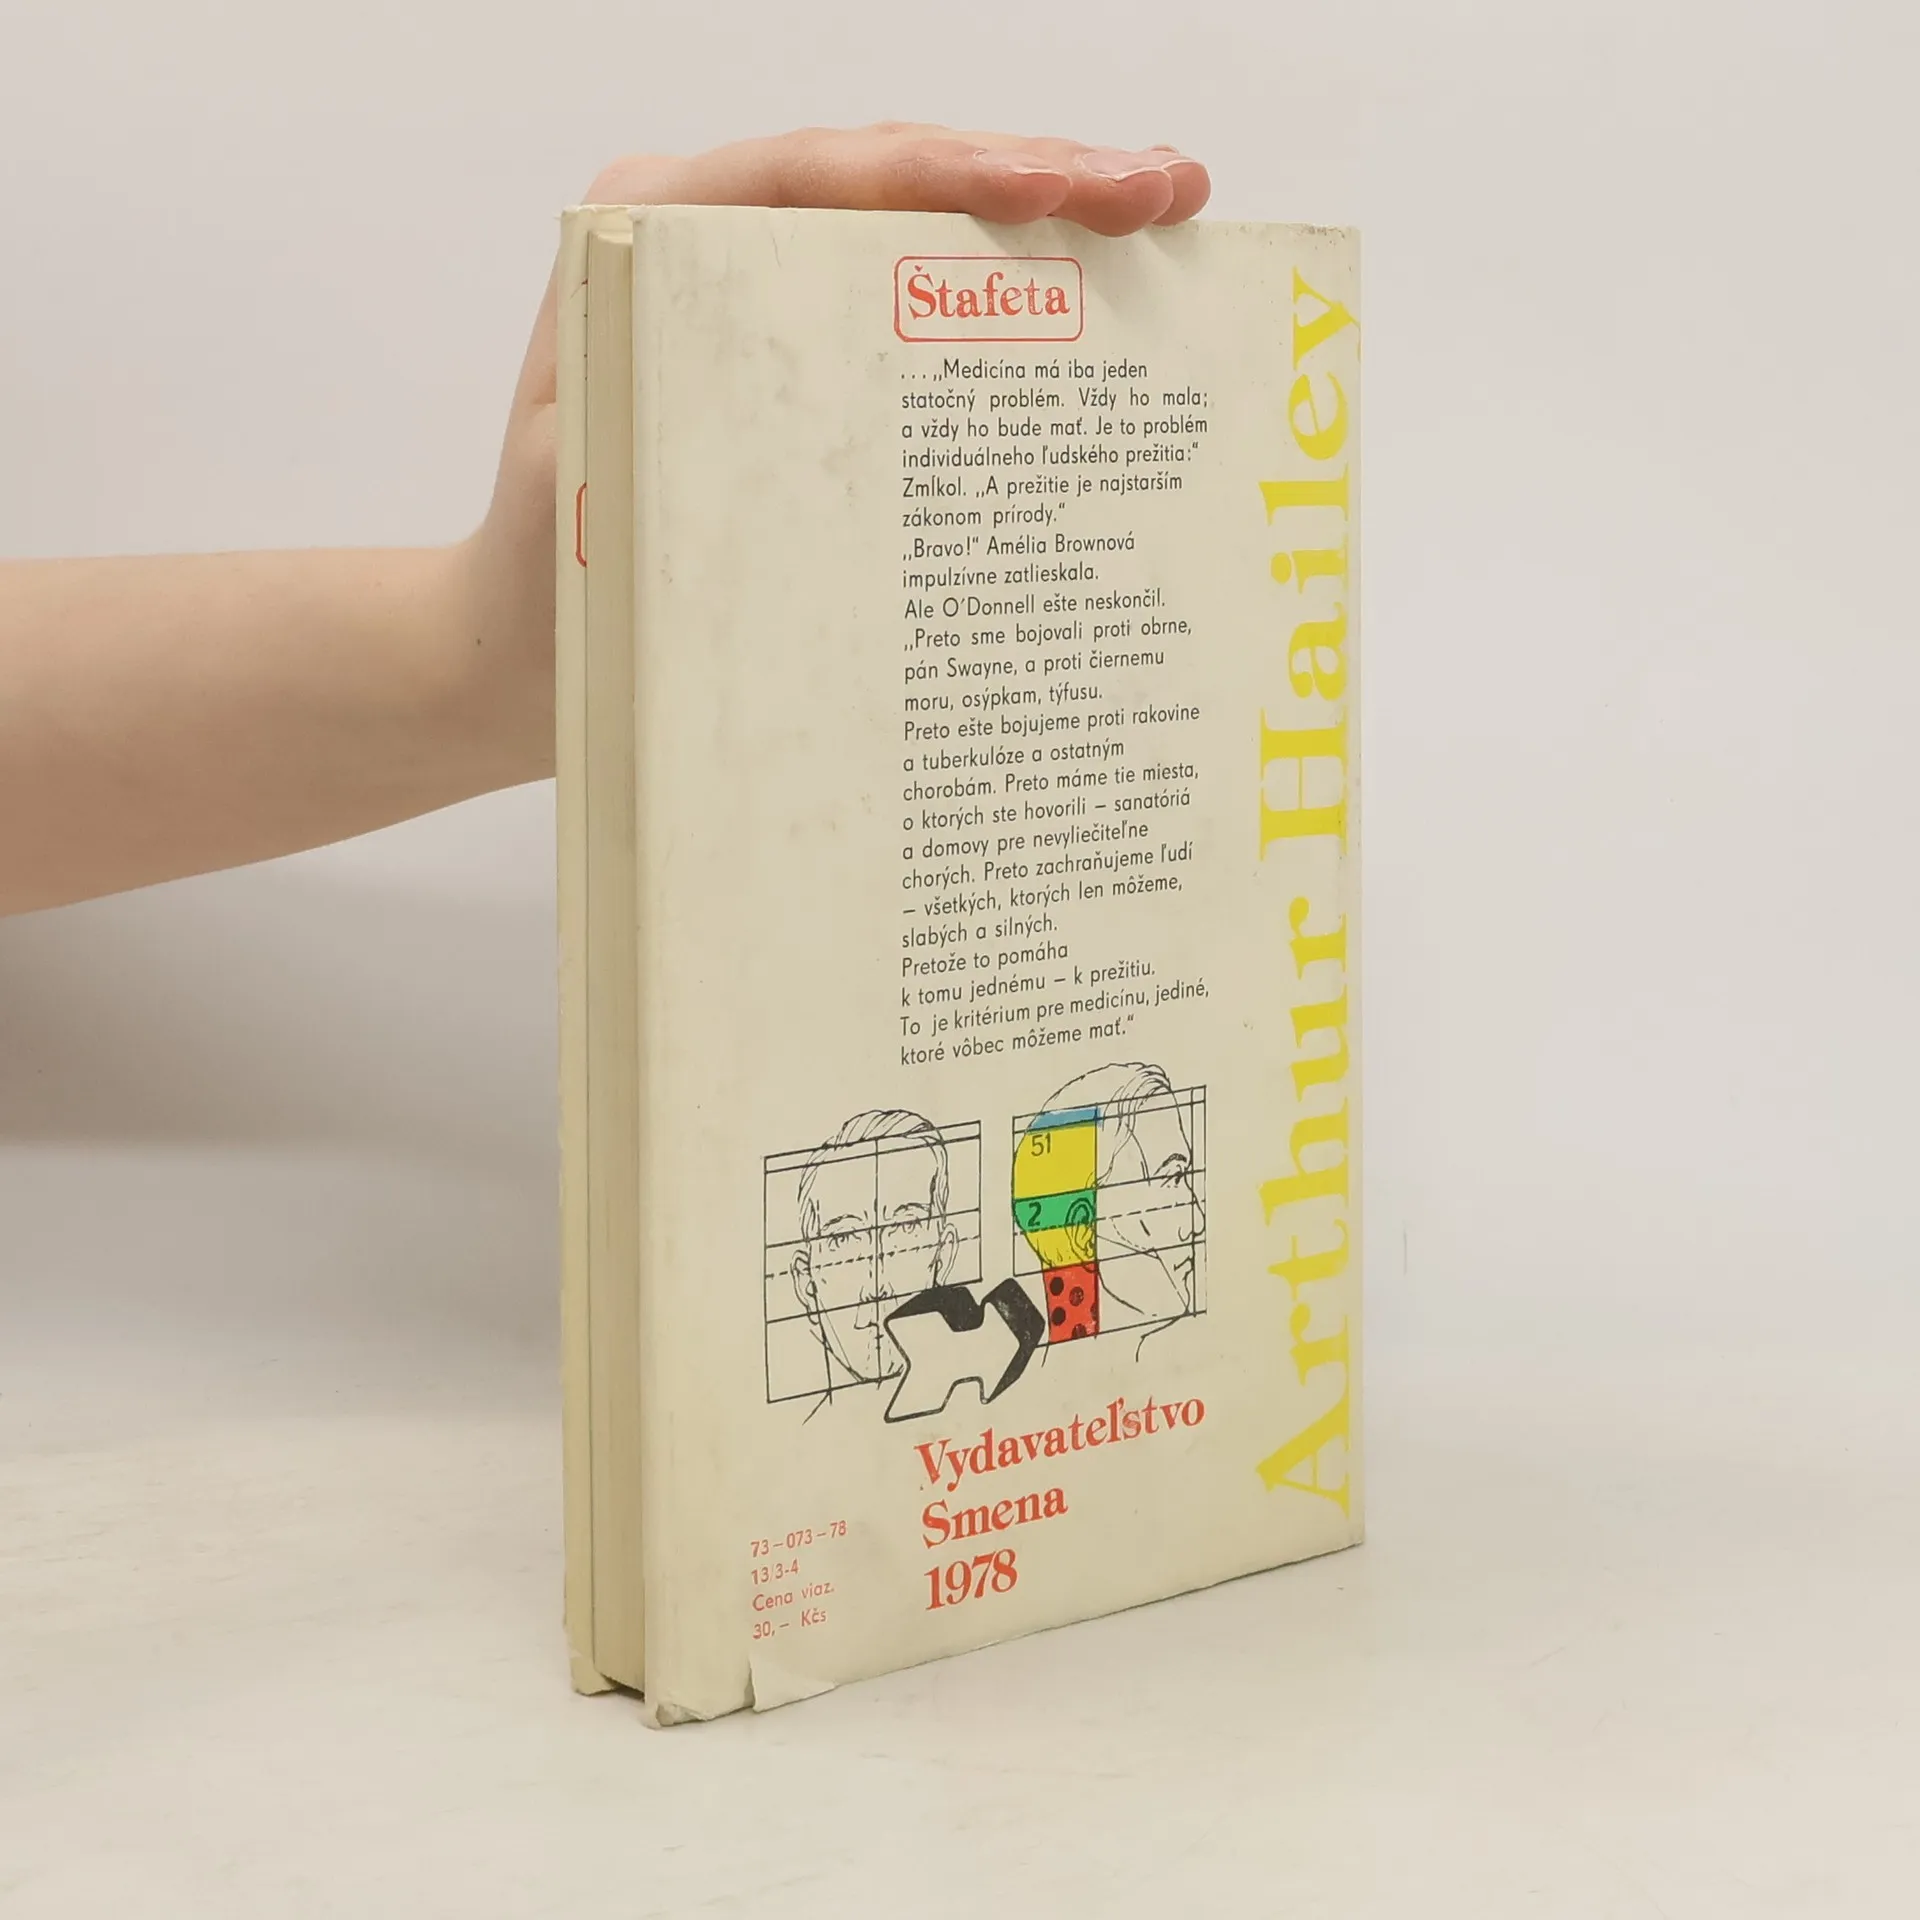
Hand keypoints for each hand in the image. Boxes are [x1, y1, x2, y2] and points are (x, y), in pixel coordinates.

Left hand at [461, 124, 1211, 780]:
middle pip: (888, 175)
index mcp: (648, 232)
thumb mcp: (590, 503)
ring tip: (1162, 210)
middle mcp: (706, 234)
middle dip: (1037, 173)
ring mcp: (756, 288)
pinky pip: (909, 299)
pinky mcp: (795, 350)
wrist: (514, 651)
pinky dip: (1003, 291)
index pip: (820, 174)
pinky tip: (1094, 288)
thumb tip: (817, 414)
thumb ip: (673, 430)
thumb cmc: (543, 590)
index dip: (953, 173)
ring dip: (1043, 213)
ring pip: (914, 223)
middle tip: (1167, 189)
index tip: (1068, 190)